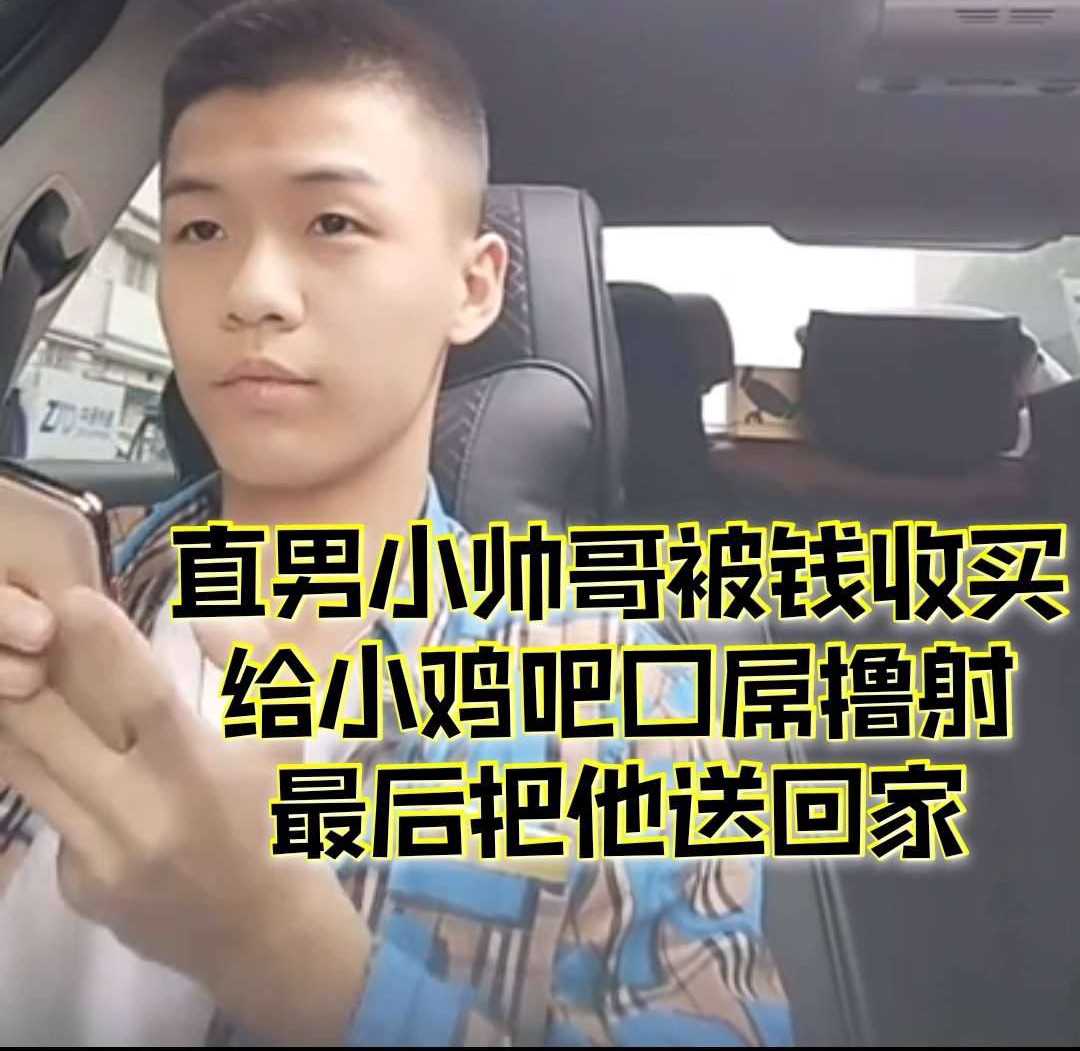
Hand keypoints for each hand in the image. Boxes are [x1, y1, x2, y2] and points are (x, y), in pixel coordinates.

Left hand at [0, 585, 367, 1044]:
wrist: (260, 930)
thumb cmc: (274, 815)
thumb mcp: (281, 736)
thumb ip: (255, 666)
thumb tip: (204, 617)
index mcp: (199, 772)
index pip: (143, 697)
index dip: (105, 645)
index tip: (73, 601)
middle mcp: (144, 816)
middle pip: (56, 732)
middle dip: (26, 678)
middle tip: (19, 639)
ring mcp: (102, 858)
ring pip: (31, 773)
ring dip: (15, 721)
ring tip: (11, 684)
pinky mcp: (78, 887)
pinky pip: (53, 819)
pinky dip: (58, 785)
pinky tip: (76, 775)